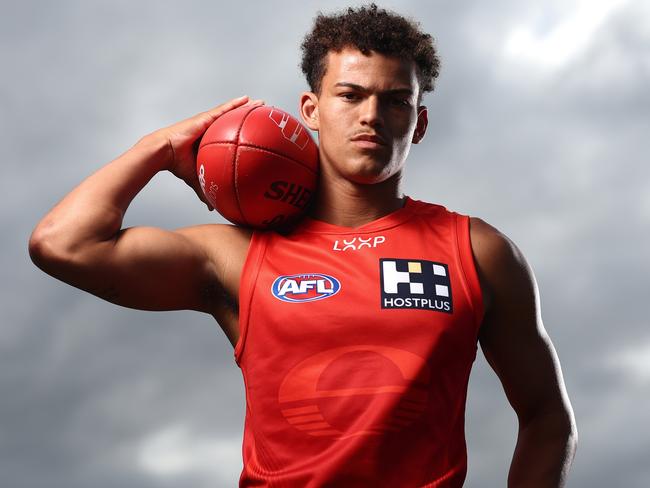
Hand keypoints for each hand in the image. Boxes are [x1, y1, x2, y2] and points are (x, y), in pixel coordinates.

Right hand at [147, 96, 263, 209]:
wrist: (165, 153)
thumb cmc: (178, 165)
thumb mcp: (197, 179)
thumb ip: (206, 190)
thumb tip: (213, 208)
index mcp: (211, 142)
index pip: (231, 137)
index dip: (243, 134)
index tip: (258, 135)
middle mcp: (212, 130)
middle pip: (235, 122)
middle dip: (250, 118)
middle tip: (266, 116)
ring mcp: (209, 122)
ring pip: (232, 112)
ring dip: (247, 107)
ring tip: (262, 103)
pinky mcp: (205, 117)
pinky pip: (224, 109)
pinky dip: (236, 104)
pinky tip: (247, 99)